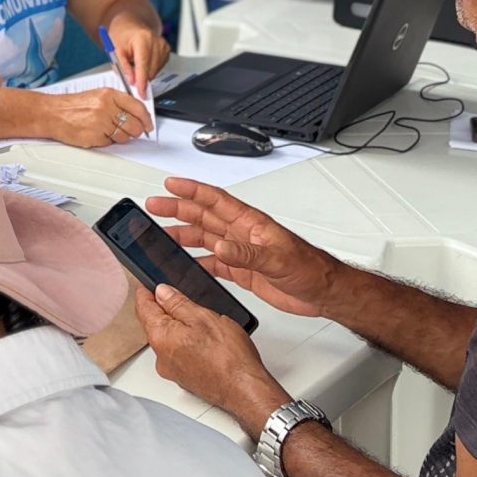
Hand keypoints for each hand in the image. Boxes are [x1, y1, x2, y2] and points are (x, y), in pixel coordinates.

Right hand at [41, 86, 151, 145]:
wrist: (52, 113)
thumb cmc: (72, 105)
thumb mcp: (97, 96)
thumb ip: (117, 103)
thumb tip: (136, 114)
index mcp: (109, 94)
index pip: (138, 107)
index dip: (146, 119)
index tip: (148, 124)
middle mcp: (106, 107)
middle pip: (134, 125)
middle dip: (136, 131)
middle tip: (132, 131)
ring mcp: (100, 123)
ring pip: (124, 137)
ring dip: (120, 137)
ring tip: (108, 131)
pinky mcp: (94, 136)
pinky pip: (110, 143)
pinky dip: (107, 141)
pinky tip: (98, 134)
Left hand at [107, 14, 169, 89]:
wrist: (129, 24)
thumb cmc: (121, 34)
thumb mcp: (115, 50)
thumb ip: (124, 67)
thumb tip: (132, 81)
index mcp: (142, 39)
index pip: (144, 65)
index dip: (142, 81)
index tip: (141, 93)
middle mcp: (156, 41)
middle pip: (151, 69)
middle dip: (140, 77)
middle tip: (130, 72)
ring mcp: (163, 44)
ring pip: (156, 70)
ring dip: (145, 72)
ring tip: (135, 61)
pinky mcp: (167, 49)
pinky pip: (159, 67)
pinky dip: (150, 68)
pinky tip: (143, 60)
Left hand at [132, 282, 288, 431]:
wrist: (244, 390)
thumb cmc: (228, 358)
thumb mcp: (203, 317)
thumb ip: (177, 302)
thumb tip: (162, 291)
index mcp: (160, 337)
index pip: (143, 308)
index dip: (147, 291)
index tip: (150, 283)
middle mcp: (161, 357)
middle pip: (154, 324)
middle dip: (164, 309)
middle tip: (179, 296)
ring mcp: (172, 370)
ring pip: (168, 340)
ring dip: (178, 327)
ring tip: (199, 319)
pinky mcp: (184, 378)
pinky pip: (178, 354)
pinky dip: (186, 343)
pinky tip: (204, 340)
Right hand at [145, 178, 339, 318]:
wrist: (322, 292)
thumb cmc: (310, 268)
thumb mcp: (278, 260)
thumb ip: (247, 254)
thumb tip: (220, 247)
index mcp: (251, 223)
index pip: (215, 201)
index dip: (192, 190)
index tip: (171, 184)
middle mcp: (242, 235)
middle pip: (204, 216)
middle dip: (178, 209)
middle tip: (154, 206)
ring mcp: (241, 253)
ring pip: (205, 239)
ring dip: (183, 235)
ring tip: (159, 235)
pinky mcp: (242, 272)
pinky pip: (213, 264)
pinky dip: (196, 263)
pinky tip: (183, 264)